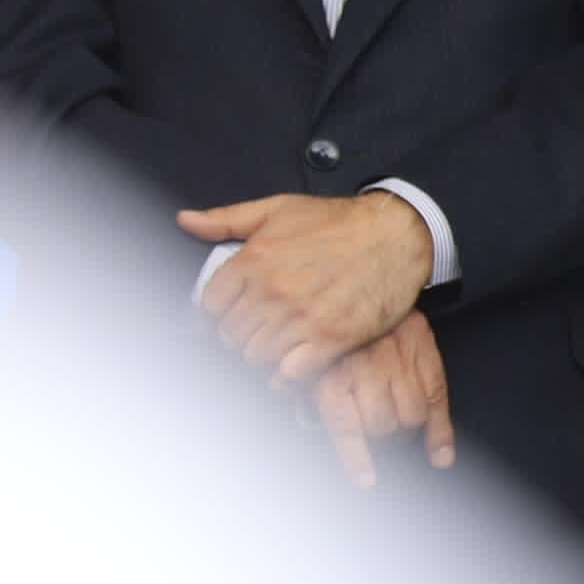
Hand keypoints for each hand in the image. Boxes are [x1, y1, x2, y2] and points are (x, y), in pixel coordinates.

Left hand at [181, 190, 431, 382]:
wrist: (397, 233)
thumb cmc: (339, 221)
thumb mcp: (279, 208)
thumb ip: (226, 219)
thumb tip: (186, 220)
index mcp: (254, 259)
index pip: (209, 306)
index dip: (217, 314)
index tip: (230, 315)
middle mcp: (273, 291)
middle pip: (230, 336)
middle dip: (239, 336)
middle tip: (257, 330)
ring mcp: (302, 317)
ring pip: (255, 357)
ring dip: (262, 355)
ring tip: (276, 344)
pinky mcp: (331, 339)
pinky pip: (289, 374)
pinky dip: (285, 376)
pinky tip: (292, 363)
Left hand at [304, 314, 455, 488]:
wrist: (364, 273)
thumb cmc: (333, 330)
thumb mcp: (309, 358)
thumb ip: (306, 393)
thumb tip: (309, 425)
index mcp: (332, 372)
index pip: (348, 425)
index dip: (358, 458)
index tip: (367, 480)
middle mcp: (367, 366)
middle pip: (382, 426)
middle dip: (380, 439)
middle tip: (375, 436)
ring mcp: (399, 359)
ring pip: (411, 417)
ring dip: (405, 431)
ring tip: (396, 425)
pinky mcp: (425, 350)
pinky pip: (439, 397)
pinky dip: (441, 432)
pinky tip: (440, 455)